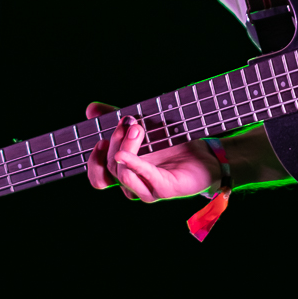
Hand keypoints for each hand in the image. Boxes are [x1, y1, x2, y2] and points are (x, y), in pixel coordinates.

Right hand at [85, 102, 221, 202]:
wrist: (207, 154)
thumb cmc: (174, 143)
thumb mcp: (144, 128)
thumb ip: (118, 122)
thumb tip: (90, 108)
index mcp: (128, 174)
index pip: (99, 179)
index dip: (94, 162)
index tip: (100, 139)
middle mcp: (136, 185)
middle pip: (111, 169)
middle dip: (116, 141)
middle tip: (129, 121)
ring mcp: (149, 189)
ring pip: (123, 174)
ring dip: (126, 147)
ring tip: (138, 128)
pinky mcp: (165, 188)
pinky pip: (143, 176)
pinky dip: (133, 163)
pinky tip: (125, 154)